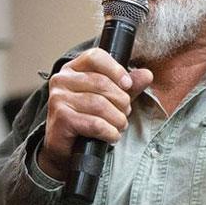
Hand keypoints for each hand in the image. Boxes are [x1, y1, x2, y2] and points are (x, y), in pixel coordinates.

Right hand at [38, 48, 152, 180]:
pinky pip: (94, 123)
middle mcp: (61, 80)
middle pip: (102, 83)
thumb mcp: (112, 99)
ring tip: (119, 125)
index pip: (96, 56)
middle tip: (125, 112)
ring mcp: (58, 99)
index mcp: (73, 68)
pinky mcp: (61, 118)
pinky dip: (109, 132)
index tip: (128, 85)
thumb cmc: (88, 118)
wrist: (68, 148)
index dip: (116, 69)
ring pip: (99, 104)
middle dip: (121, 101)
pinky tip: (112, 136)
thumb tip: (147, 74)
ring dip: (117, 118)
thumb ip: (129, 86)